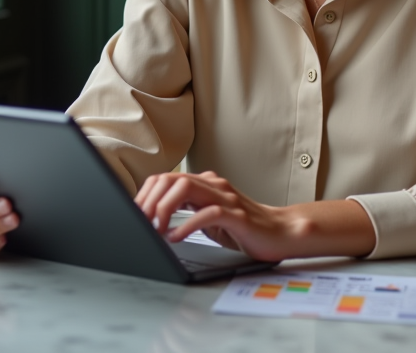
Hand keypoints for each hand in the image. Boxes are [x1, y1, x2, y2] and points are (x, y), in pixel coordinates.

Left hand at [135, 171, 376, 261]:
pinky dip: (186, 225)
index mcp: (205, 184)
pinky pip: (208, 213)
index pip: (165, 178)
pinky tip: (176, 237)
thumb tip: (153, 215)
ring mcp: (227, 198)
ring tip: (156, 229)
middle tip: (140, 223)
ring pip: (186, 188)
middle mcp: (214, 185)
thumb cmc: (244, 228)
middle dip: (148, 201)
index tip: (134, 215)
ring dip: (164, 208)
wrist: (281, 233)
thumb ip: (187, 208)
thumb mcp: (208, 216)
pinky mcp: (238, 216)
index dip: (144, 195)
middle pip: (170, 179)